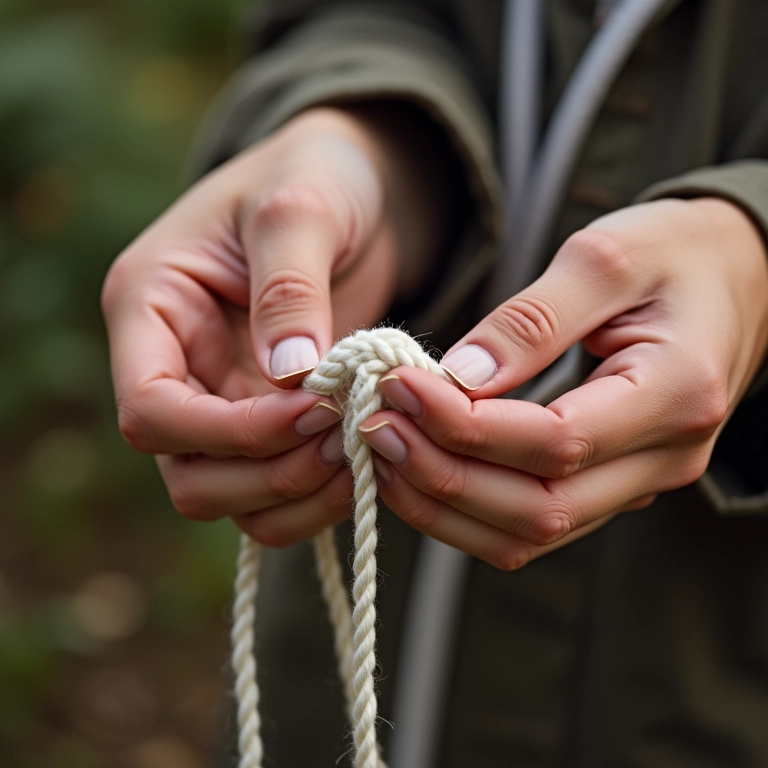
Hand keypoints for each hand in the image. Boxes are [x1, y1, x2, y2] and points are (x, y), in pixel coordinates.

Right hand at [102, 106, 447, 544]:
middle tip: (344, 442)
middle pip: (188, 474)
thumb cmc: (316, 175)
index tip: (312, 409)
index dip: (227, 431)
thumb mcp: (300, 207)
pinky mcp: (268, 420)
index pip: (150, 409)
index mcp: (150, 307)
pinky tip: (364, 466)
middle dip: (267, 473)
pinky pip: (275, 492)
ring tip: (362, 457)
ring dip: (295, 496)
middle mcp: (176, 366)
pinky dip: (315, 496)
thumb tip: (289, 375)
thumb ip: (289, 286)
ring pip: (231, 498)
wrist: (354, 190)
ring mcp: (221, 401)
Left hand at [359, 198, 767, 568]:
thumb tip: (459, 376)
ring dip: (445, 504)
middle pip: (537, 508)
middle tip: (375, 425)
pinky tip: (420, 469)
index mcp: (674, 394)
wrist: (734, 278)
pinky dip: (466, 509)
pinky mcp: (609, 485)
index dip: (464, 425)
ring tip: (383, 450)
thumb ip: (533, 319)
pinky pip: (531, 524)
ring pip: (529, 534)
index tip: (398, 387)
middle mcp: (663, 458)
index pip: (554, 442)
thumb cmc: (674, 255)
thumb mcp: (605, 259)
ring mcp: (636, 481)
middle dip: (442, 475)